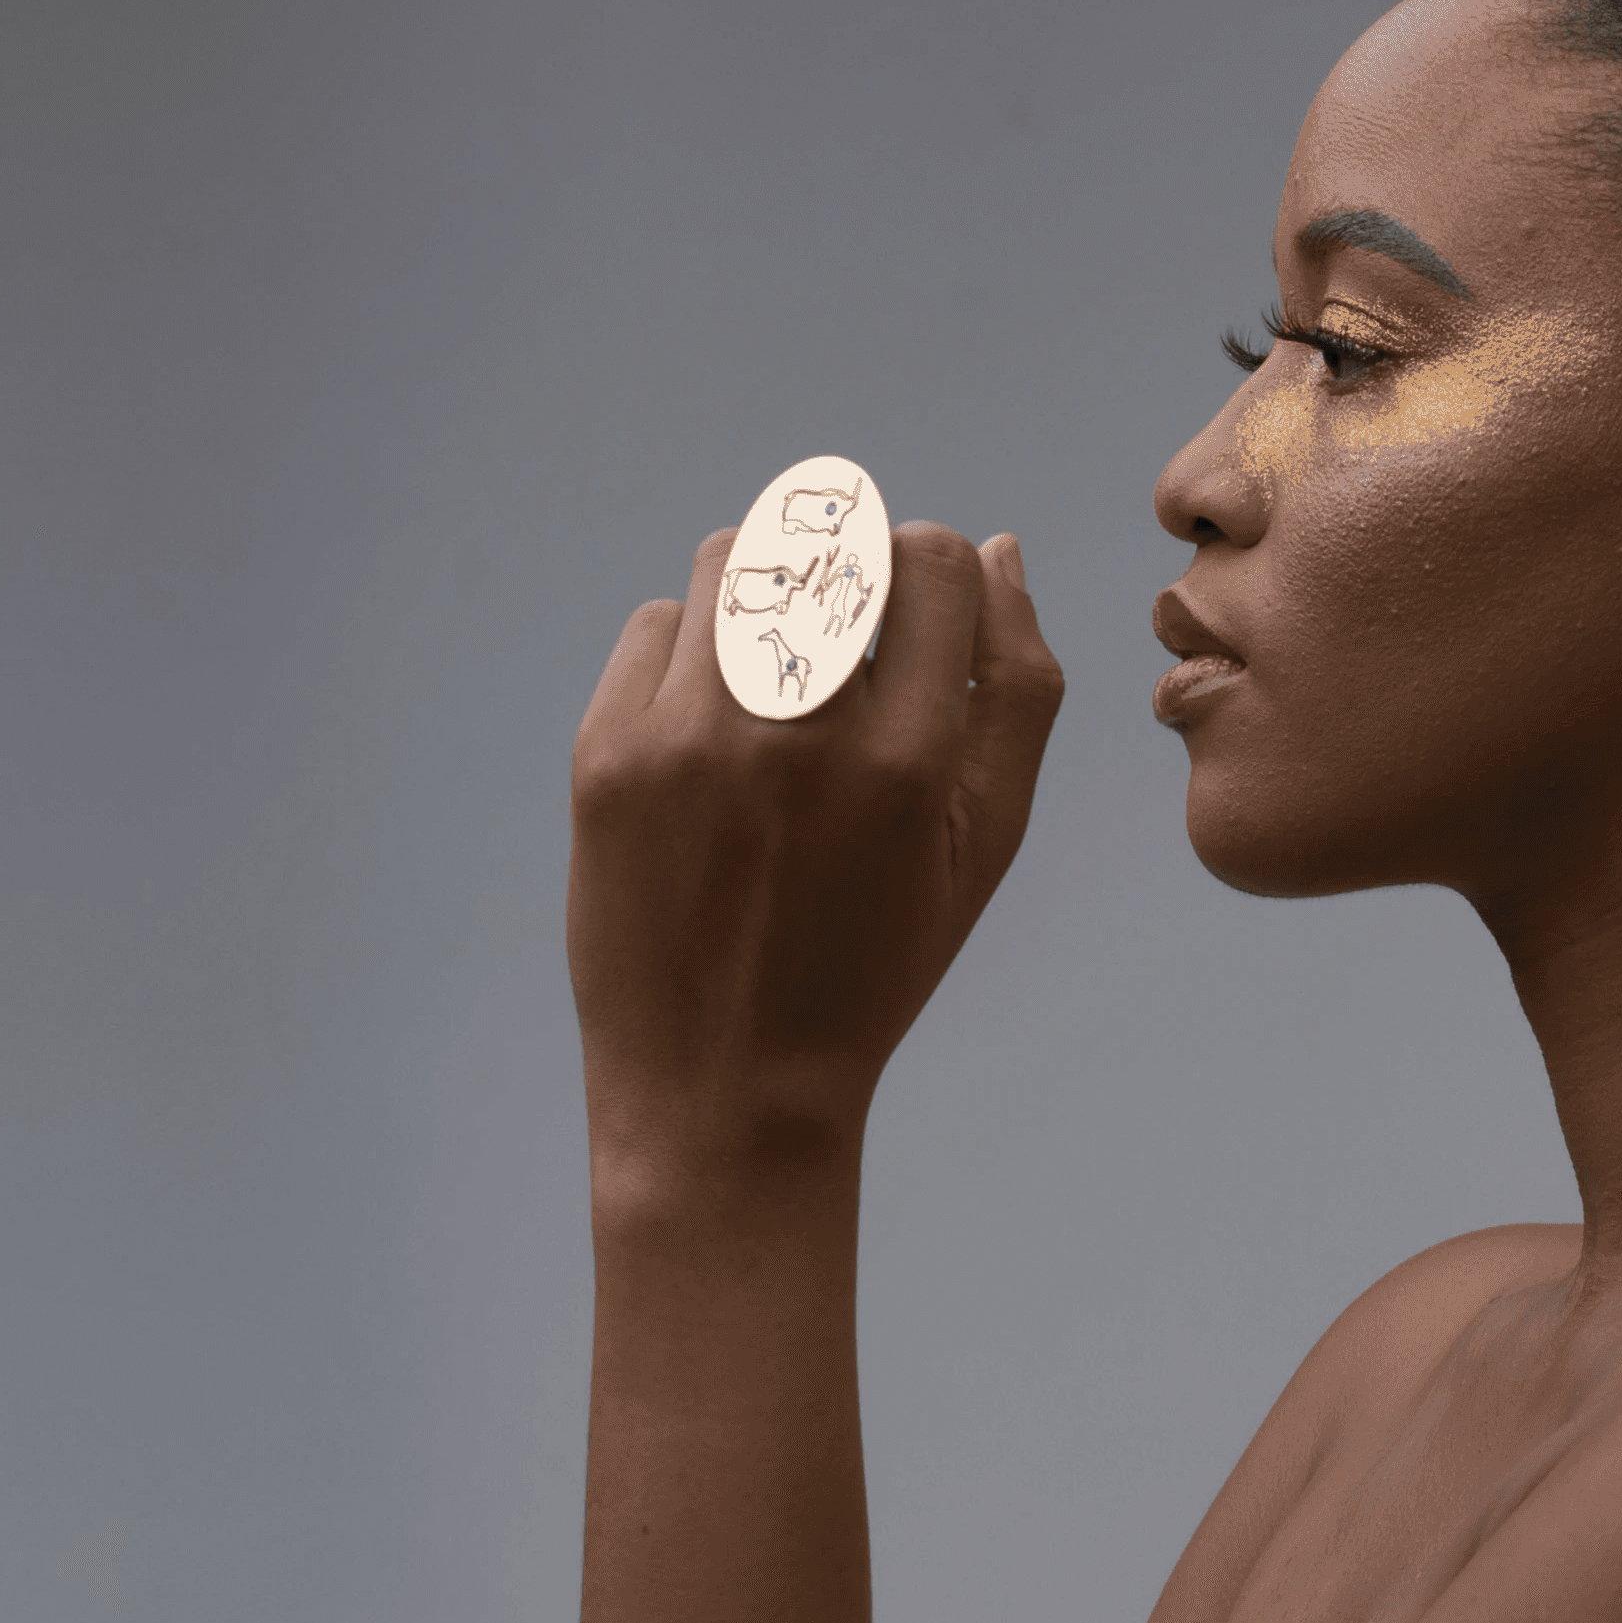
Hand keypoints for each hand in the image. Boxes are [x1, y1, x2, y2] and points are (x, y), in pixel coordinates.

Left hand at [568, 520, 1063, 1209]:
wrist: (726, 1085)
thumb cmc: (876, 960)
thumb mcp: (983, 843)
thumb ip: (1015, 692)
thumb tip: (994, 551)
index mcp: (909, 758)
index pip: (933, 559)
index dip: (936, 572)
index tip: (918, 623)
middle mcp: (795, 731)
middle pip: (830, 537)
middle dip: (851, 568)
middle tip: (848, 640)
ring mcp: (687, 737)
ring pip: (734, 560)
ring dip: (767, 591)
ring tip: (778, 677)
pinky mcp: (606, 752)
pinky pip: (657, 625)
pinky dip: (693, 654)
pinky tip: (713, 736)